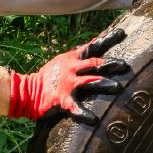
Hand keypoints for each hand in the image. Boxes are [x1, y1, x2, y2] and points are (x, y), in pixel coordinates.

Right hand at [8, 27, 129, 124]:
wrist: (27, 91)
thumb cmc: (48, 78)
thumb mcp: (63, 62)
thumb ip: (79, 56)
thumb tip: (94, 43)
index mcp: (72, 59)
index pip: (92, 47)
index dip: (107, 40)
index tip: (121, 33)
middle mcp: (71, 69)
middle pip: (94, 64)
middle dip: (110, 64)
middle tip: (125, 65)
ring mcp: (67, 84)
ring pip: (89, 82)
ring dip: (104, 84)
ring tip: (117, 87)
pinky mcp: (62, 99)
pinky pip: (75, 107)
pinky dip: (84, 113)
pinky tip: (94, 119)